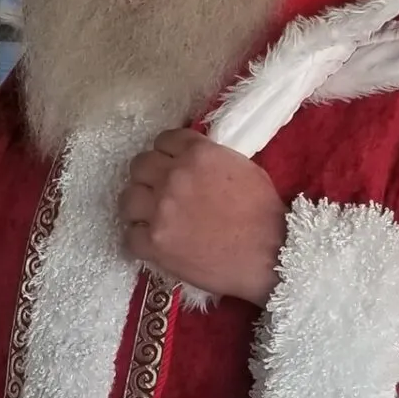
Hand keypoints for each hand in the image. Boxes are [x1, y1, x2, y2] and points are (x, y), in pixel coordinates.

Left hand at [119, 130, 285, 305]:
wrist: (270, 257)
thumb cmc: (264, 214)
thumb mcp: (244, 168)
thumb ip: (211, 158)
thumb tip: (192, 159)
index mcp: (197, 154)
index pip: (164, 140)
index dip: (167, 153)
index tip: (171, 165)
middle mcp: (173, 177)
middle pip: (140, 165)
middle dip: (149, 177)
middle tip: (161, 192)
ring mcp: (160, 211)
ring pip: (128, 198)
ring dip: (139, 206)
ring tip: (153, 217)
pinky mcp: (154, 243)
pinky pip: (129, 235)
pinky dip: (140, 239)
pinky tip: (154, 242)